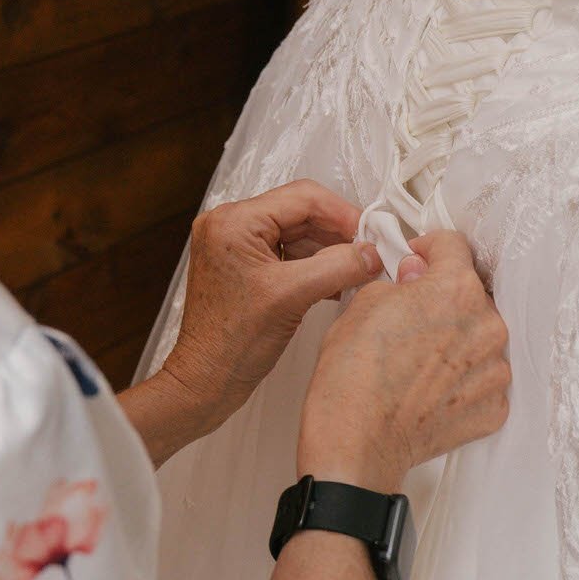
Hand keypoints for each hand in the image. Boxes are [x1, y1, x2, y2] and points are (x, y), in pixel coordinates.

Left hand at [122, 182, 382, 464]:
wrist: (204, 382)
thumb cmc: (234, 342)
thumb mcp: (293, 296)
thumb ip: (337, 266)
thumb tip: (373, 252)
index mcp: (234, 221)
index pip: (303, 197)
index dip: (344, 214)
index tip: (373, 235)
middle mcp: (229, 225)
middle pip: (300, 212)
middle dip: (338, 233)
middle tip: (370, 254)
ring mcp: (234, 245)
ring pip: (296, 233)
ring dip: (328, 250)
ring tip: (356, 272)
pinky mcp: (241, 266)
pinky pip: (285, 253)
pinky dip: (312, 264)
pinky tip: (335, 283)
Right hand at [298, 229, 510, 493]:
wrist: (357, 443)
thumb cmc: (353, 376)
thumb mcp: (363, 304)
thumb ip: (399, 280)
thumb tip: (415, 276)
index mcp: (456, 289)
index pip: (453, 246)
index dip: (427, 249)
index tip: (417, 261)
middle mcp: (488, 326)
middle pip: (471, 294)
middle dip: (443, 299)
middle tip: (410, 317)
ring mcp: (496, 371)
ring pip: (480, 338)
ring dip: (457, 340)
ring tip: (420, 359)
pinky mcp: (494, 408)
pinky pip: (483, 380)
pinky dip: (463, 380)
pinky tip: (431, 388)